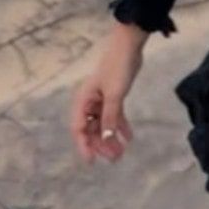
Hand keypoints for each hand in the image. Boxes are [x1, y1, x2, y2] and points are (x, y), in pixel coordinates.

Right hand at [69, 34, 142, 163]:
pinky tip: (129, 137)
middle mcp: (89, 102)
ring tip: (121, 152)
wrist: (129, 46)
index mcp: (83, 101)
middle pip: (91, 129)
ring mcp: (101, 100)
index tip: (91, 161)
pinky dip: (120, 126)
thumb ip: (110, 117)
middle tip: (115, 158)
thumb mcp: (114, 95)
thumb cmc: (118, 68)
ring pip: (103, 124)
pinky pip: (114, 116)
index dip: (84, 146)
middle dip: (101, 144)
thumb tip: (107, 139)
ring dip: (111, 138)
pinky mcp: (113, 96)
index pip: (78, 128)